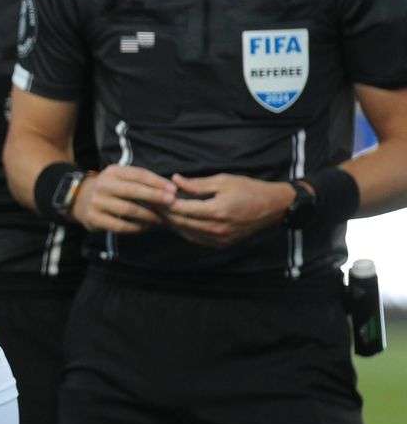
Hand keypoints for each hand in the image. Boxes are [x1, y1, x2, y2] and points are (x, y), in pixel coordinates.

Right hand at [70, 165, 175, 232]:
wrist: (78, 198)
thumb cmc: (110, 188)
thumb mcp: (121, 178)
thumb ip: (142, 182)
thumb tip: (171, 190)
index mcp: (113, 172)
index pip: (138, 174)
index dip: (157, 182)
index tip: (174, 190)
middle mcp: (103, 185)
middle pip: (133, 191)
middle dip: (155, 197)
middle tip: (172, 203)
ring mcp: (97, 202)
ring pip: (128, 210)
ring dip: (148, 216)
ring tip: (160, 219)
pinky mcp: (94, 218)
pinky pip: (119, 226)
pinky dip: (136, 228)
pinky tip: (146, 227)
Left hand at [161, 173, 292, 247]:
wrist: (274, 207)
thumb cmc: (249, 189)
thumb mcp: (223, 181)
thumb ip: (197, 184)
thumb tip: (174, 180)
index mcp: (217, 211)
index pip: (182, 209)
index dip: (165, 203)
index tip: (152, 196)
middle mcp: (217, 228)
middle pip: (181, 223)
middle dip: (164, 214)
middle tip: (149, 204)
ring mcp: (220, 239)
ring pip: (186, 232)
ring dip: (172, 223)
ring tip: (158, 212)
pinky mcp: (222, 244)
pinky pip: (196, 238)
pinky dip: (184, 230)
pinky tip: (176, 221)